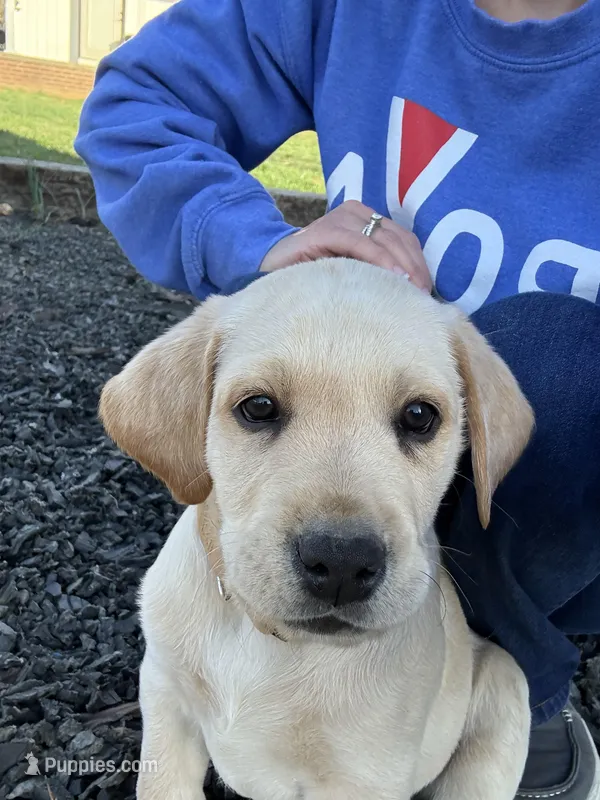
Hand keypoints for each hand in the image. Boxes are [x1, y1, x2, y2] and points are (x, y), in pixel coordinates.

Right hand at [260, 200, 431, 291]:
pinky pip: (359, 243)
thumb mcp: (354, 272)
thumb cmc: (316, 278)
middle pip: (398, 238)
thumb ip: (378, 272)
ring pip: (383, 240)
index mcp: (367, 220)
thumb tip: (414, 292)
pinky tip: (393, 279)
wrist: (272, 273)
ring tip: (411, 291)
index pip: (404, 239)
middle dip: (414, 267)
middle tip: (423, 296)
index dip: (419, 262)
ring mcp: (339, 219)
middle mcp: (355, 213)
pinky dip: (379, 261)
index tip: (427, 290)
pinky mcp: (324, 231)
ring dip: (401, 266)